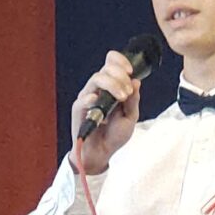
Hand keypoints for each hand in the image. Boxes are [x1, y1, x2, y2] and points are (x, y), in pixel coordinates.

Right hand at [69, 50, 143, 175]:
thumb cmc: (114, 135)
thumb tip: (136, 81)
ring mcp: (87, 98)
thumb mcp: (130, 117)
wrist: (102, 153)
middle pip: (106, 69)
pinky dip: (91, 98)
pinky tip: (98, 101)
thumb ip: (133, 100)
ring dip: (112, 85)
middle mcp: (97, 89)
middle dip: (120, 76)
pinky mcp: (78, 110)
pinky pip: (83, 99)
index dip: (120, 61)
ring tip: (122, 98)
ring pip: (96, 79)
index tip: (131, 70)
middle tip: (128, 92)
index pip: (111, 63)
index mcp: (110, 86)